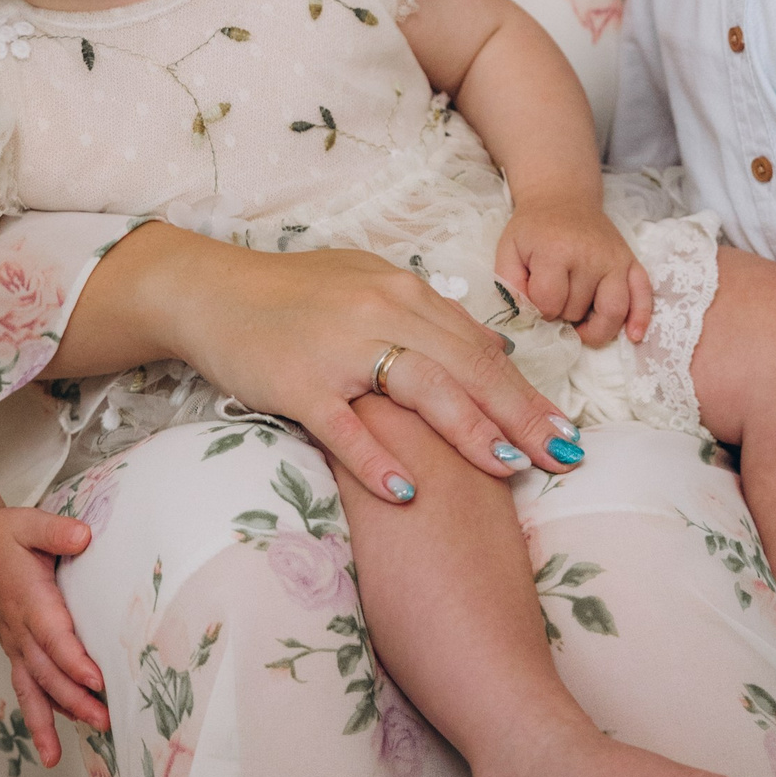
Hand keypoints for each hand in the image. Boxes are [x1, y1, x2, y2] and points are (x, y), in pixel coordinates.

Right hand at [0, 505, 106, 770]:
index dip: (73, 659)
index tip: (96, 679)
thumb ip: (56, 530)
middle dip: (74, 699)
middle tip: (104, 720)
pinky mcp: (14, 650)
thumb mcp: (28, 523)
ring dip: (54, 717)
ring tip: (71, 748)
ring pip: (33, 688)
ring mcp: (14, 643)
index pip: (53, 635)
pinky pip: (25, 688)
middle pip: (46, 671)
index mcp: (29, 599)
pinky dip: (38, 718)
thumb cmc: (4, 536)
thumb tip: (84, 536)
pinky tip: (50, 748)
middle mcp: (19, 629)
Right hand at [69, 225, 588, 507]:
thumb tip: (488, 346)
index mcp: (404, 293)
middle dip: (521, 416)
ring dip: (470, 430)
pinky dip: (378, 457)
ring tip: (509, 468)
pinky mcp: (298, 382)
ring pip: (420, 388)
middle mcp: (381, 313)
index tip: (564, 431)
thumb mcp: (370, 287)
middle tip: (563, 457)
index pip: (480, 348)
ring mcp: (339, 347)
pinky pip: (345, 424)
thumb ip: (427, 318)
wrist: (212, 291)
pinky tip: (408, 489)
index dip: (526, 393)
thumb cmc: (294, 295)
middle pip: (467, 367)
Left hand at [496, 198, 654, 345]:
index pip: (549, 303)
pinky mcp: (631, 261)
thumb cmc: (534, 229)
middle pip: (578, 310)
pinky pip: (643, 295)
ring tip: (582, 327)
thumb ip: (509, 284)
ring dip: (595, 328)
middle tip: (556, 300)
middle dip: (563, 314)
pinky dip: (640, 318)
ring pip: (613, 311)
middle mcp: (590, 255)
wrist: (563, 198)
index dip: (538, 309)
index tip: (535, 297)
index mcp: (556, 251)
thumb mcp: (509, 250)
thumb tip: (526, 315)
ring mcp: (615, 259)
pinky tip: (632, 335)